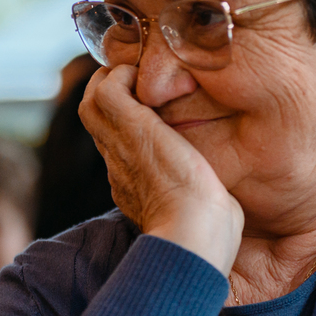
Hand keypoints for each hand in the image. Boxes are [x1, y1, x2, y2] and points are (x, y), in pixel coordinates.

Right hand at [79, 64, 243, 275]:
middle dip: (114, 93)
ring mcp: (119, 147)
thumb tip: (222, 201)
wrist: (191, 240)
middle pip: (96, 118)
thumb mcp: (204, 215)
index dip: (130, 123)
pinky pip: (107, 87)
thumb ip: (205, 201)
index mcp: (134, 187)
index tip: (155, 111)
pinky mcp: (130, 128)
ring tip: (143, 76)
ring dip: (115, 80)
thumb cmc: (208, 239)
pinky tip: (147, 76)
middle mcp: (118, 165)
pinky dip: (123, 75)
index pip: (119, 146)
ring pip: (93, 100)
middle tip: (144, 82)